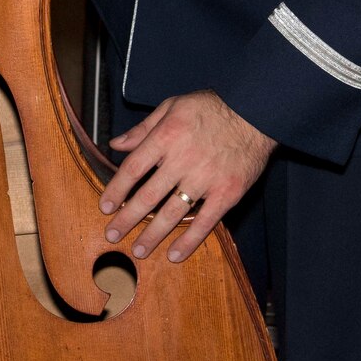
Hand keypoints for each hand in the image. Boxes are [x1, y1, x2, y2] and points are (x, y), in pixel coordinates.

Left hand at [98, 90, 275, 263]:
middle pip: (148, 196)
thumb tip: (116, 145)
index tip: (105, 207)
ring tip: (138, 251)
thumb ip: (143, 128)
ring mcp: (205, 179)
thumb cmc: (210, 107)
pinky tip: (174, 254)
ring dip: (152, 235)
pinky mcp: (226, 193)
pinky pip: (204, 222)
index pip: (133, 169)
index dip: (116, 190)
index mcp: (166, 137)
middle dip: (127, 219)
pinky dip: (189, 241)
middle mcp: (182, 160)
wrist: (254, 113)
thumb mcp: (172, 106)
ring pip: (172, 213)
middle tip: (112, 234)